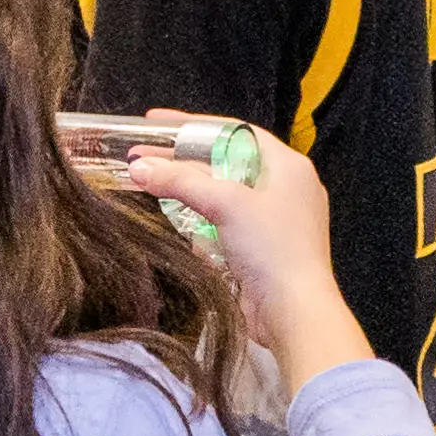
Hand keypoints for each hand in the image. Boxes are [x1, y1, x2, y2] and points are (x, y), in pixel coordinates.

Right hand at [99, 119, 370, 389]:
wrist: (294, 313)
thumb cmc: (272, 249)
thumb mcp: (226, 204)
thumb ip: (181, 181)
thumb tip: (140, 168)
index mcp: (288, 166)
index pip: (235, 132)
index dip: (193, 125)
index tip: (155, 123)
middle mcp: (285, 189)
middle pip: (225, 163)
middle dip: (182, 161)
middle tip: (142, 157)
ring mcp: (275, 221)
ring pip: (223, 196)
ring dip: (188, 193)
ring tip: (151, 186)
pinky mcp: (263, 250)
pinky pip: (225, 225)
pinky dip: (201, 222)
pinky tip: (175, 222)